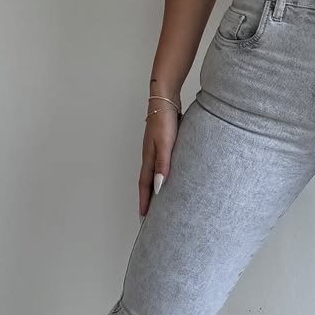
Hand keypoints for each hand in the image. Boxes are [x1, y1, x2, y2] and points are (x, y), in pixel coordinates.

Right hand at [139, 103, 180, 217]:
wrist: (165, 98)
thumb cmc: (164, 119)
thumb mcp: (165, 143)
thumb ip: (162, 164)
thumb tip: (159, 187)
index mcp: (148, 157)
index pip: (145, 185)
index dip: (144, 201)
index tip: (144, 216)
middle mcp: (150, 155)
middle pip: (147, 181)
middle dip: (148, 198)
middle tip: (150, 214)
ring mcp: (155, 149)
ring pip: (154, 173)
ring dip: (154, 187)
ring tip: (160, 200)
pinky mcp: (164, 143)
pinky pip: (161, 164)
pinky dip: (162, 174)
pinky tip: (170, 175)